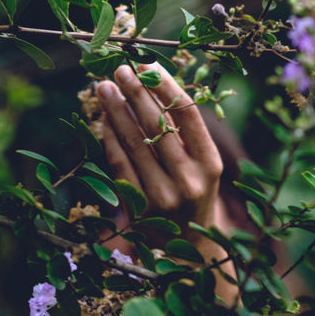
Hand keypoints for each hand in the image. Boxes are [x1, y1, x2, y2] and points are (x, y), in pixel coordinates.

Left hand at [96, 64, 237, 302]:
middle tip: (121, 68)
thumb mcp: (202, 168)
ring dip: (116, 111)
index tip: (150, 65)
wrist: (189, 250)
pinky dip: (109, 138)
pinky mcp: (139, 207)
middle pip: (158, 125)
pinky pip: (119, 164)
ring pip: (135, 142)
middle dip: (136, 92)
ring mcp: (163, 196)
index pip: (188, 116)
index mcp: (212, 165)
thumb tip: (152, 84)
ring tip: (104, 86)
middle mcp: (190, 181)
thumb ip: (185, 135)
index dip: (166, 87)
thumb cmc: (195, 195)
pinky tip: (103, 119)